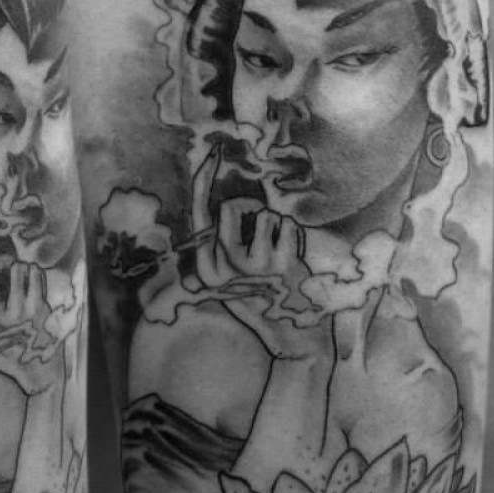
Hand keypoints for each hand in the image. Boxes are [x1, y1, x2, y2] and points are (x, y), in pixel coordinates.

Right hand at [0, 208, 64, 394]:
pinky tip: (35, 293)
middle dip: (0, 261)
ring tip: (24, 291)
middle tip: (7, 271)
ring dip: (22, 272)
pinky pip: (34, 274)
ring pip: (18, 268)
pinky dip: (36, 276)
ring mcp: (16, 317)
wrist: (39, 378)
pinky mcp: (38, 312)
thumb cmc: (8, 347)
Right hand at [191, 145, 331, 362]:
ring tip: (279, 254)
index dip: (205, 179)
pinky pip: (287, 225)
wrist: (293, 340)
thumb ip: (222, 246)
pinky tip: (293, 260)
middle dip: (253, 209)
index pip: (199, 213)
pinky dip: (294, 236)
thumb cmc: (264, 300)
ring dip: (277, 227)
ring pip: (265, 214)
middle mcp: (223, 267)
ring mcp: (253, 266)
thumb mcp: (232, 279)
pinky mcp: (281, 265)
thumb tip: (227, 202)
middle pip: (235, 206)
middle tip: (263, 236)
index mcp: (206, 268)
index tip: (213, 152)